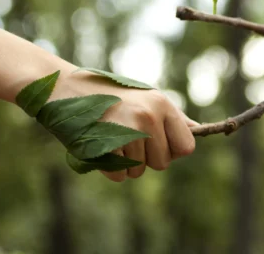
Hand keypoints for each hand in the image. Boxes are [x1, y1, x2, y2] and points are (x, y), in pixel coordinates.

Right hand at [50, 68, 197, 181]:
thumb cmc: (109, 94)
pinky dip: (110, 168)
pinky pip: (120, 175)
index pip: (186, 147)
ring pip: (139, 171)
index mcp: (161, 104)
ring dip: (126, 162)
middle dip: (146, 157)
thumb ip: (170, 116)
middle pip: (162, 163)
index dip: (171, 150)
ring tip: (111, 136)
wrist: (66, 87)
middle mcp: (148, 116)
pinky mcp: (106, 144)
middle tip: (127, 136)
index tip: (156, 143)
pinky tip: (100, 146)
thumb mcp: (144, 97)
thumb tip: (198, 130)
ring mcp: (127, 130)